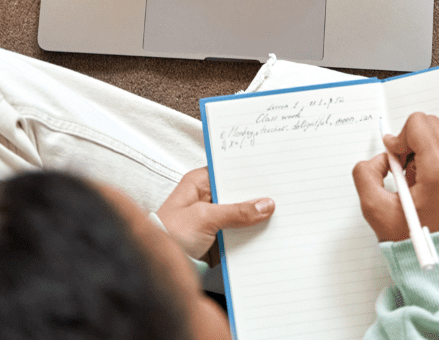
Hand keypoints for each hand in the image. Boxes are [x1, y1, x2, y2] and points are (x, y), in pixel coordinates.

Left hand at [156, 167, 274, 265]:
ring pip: (242, 215)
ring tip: (281, 217)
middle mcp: (208, 197)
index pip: (230, 171)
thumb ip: (235, 211)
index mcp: (200, 182)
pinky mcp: (219, 238)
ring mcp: (215, 218)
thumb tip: (264, 205)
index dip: (250, 172)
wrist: (157, 267)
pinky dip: (251, 237)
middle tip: (281, 198)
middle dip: (257, 198)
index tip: (272, 173)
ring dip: (256, 219)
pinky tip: (268, 236)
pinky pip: (240, 234)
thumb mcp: (204, 218)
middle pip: (239, 194)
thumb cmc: (168, 234)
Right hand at [352, 113, 438, 241]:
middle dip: (409, 141)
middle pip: (429, 124)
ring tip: (412, 180)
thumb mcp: (375, 209)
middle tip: (401, 169)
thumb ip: (366, 173)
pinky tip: (422, 183)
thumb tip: (382, 159)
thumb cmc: (414, 243)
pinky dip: (430, 158)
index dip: (398, 138)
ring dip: (419, 150)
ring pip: (438, 135)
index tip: (393, 159)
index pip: (418, 124)